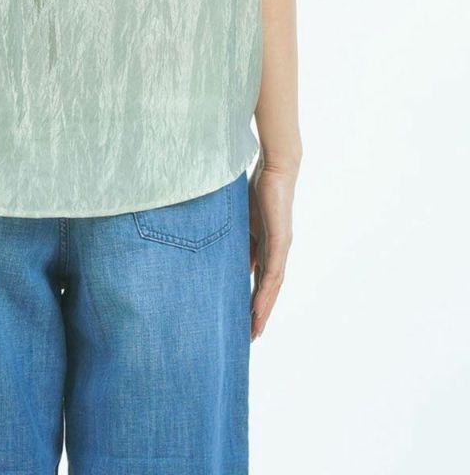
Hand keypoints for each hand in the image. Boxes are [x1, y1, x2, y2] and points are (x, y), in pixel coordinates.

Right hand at [248, 162, 295, 340]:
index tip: (244, 318)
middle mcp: (277, 250)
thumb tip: (221, 253)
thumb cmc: (256, 188)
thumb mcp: (240, 219)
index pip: (260, 278)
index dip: (253, 298)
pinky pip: (273, 272)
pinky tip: (259, 307)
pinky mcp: (280, 240)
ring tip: (255, 329)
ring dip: (264, 309)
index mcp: (266, 244)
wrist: (275, 168)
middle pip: (269, 288)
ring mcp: (281, 246)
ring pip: (273, 285)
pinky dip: (266, 291)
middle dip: (260, 312)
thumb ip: (235, 237)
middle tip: (251, 335)